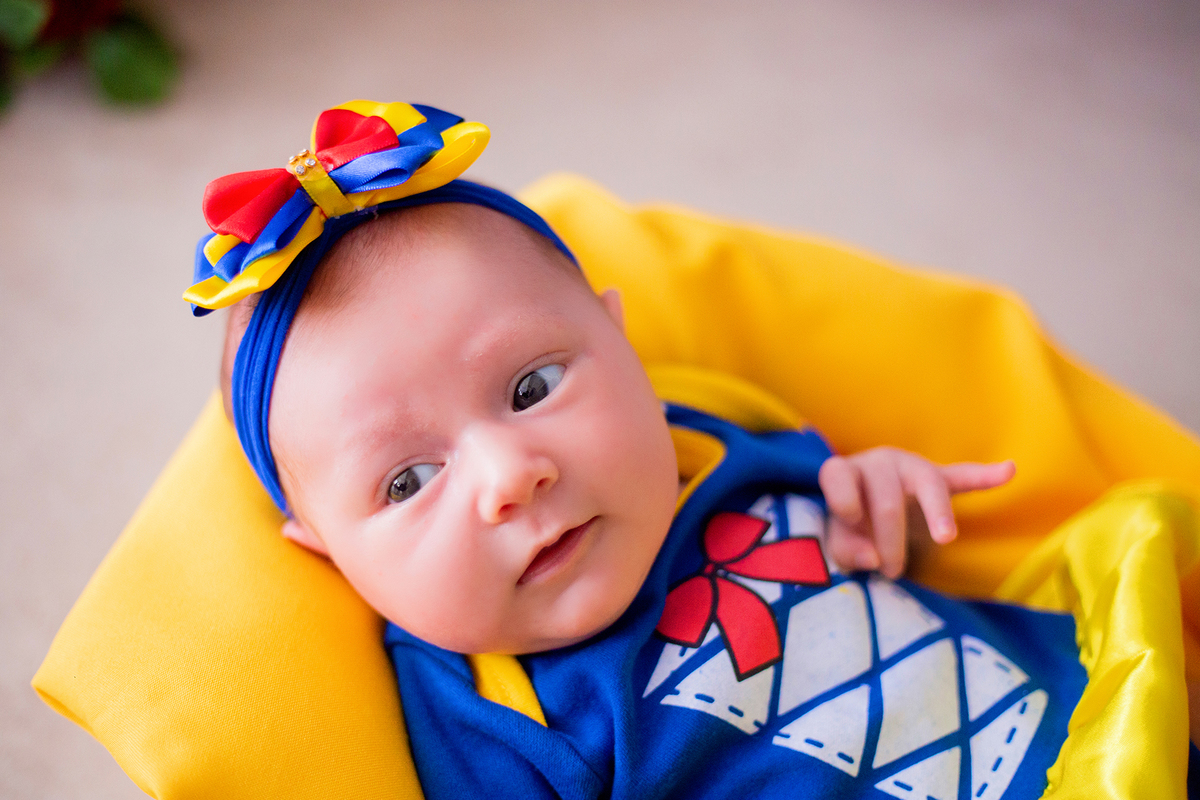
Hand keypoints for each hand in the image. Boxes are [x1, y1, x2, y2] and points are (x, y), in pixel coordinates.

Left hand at [817, 447, 1014, 578]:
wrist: (872, 510)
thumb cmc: (851, 526)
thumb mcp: (841, 540)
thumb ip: (846, 549)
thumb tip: (872, 560)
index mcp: (845, 473)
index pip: (838, 475)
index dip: (843, 497)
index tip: (852, 519)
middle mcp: (877, 463)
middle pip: (887, 498)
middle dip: (889, 541)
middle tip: (891, 573)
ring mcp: (910, 468)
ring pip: (928, 485)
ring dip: (937, 514)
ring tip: (946, 538)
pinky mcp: (938, 478)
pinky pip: (963, 476)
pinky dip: (985, 476)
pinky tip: (1007, 470)